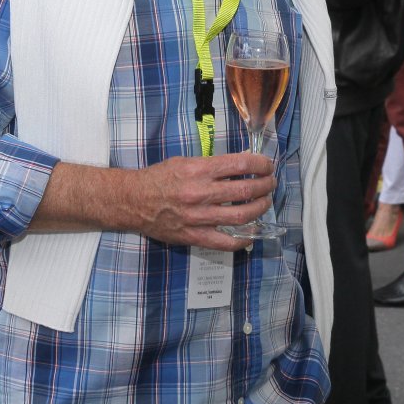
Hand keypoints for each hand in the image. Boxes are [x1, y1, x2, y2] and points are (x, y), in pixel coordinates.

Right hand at [129, 153, 275, 250]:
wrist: (132, 201)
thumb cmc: (157, 179)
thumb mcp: (184, 161)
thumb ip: (212, 164)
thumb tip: (240, 164)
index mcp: (197, 170)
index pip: (240, 164)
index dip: (260, 164)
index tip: (267, 165)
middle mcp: (200, 193)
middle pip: (245, 190)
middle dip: (265, 185)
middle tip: (270, 183)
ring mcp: (198, 217)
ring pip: (241, 216)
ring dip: (260, 208)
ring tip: (265, 202)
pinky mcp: (194, 236)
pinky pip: (226, 242)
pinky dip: (243, 239)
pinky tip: (252, 233)